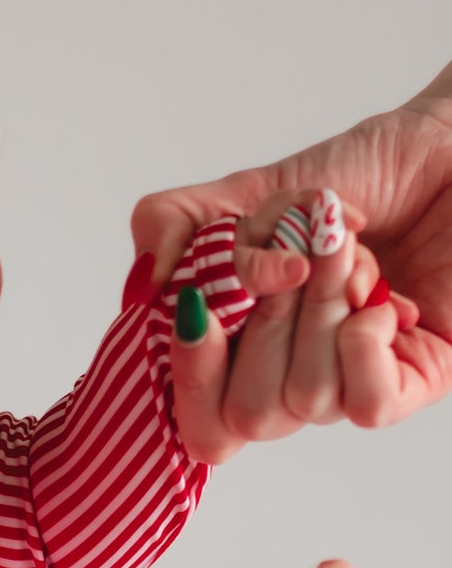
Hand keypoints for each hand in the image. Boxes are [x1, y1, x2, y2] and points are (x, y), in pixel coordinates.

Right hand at [131, 61, 451, 423]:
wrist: (450, 144)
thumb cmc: (367, 171)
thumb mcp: (253, 190)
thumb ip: (178, 224)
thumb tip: (147, 282)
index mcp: (249, 349)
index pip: (198, 422)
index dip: (188, 378)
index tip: (199, 309)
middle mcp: (298, 377)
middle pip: (244, 416)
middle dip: (263, 325)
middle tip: (298, 257)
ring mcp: (355, 383)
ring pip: (305, 403)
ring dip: (321, 308)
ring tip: (352, 251)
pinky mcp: (417, 379)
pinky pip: (367, 406)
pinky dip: (364, 344)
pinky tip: (384, 299)